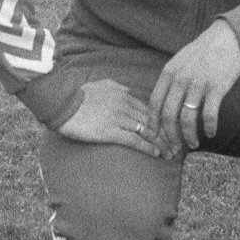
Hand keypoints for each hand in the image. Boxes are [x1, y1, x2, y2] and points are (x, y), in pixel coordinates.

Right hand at [55, 77, 171, 158]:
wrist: (61, 103)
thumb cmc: (76, 96)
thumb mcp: (99, 85)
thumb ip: (115, 88)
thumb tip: (125, 91)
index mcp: (123, 93)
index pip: (149, 108)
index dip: (162, 120)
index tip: (171, 129)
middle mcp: (125, 104)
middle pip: (153, 120)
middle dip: (168, 133)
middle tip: (179, 144)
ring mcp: (119, 118)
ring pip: (148, 131)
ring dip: (162, 143)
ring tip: (172, 153)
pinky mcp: (111, 131)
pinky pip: (135, 140)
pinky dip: (148, 148)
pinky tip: (157, 154)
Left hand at [149, 21, 239, 155]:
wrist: (226, 38)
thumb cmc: (201, 54)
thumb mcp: (178, 63)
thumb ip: (169, 82)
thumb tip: (160, 107)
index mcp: (168, 73)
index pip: (154, 103)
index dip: (153, 123)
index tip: (154, 137)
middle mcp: (180, 79)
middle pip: (168, 115)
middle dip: (170, 136)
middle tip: (174, 149)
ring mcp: (198, 83)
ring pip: (187, 118)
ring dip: (188, 136)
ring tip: (193, 144)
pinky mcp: (216, 87)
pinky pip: (209, 114)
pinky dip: (208, 127)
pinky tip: (210, 133)